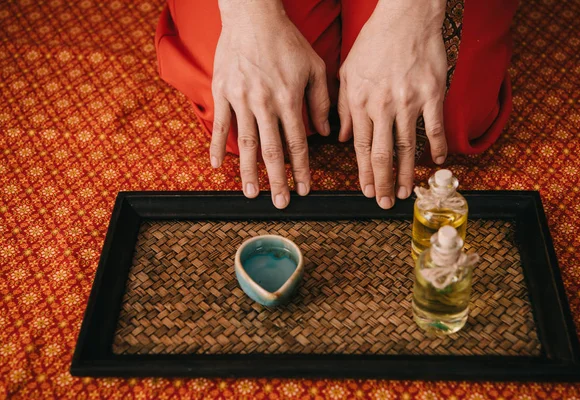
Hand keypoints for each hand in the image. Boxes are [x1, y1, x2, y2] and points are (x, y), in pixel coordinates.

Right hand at [210, 1, 330, 208]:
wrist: (253, 16)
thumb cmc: (287, 41)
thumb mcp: (314, 67)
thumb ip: (320, 101)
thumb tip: (327, 133)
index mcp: (288, 99)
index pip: (297, 143)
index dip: (301, 169)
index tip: (304, 190)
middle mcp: (264, 104)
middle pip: (271, 150)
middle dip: (276, 180)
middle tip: (279, 203)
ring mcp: (240, 99)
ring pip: (244, 143)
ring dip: (248, 172)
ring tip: (251, 193)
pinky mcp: (222, 92)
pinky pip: (219, 124)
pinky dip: (216, 147)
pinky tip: (216, 167)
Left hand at [338, 0, 447, 208]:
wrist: (406, 15)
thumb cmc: (374, 42)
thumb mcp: (347, 72)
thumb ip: (343, 107)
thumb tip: (342, 138)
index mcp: (360, 101)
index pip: (360, 147)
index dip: (363, 173)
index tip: (366, 191)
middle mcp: (383, 105)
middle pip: (382, 154)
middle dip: (382, 182)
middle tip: (385, 203)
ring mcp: (409, 101)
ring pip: (406, 146)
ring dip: (406, 173)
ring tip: (406, 192)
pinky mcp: (433, 93)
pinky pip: (435, 127)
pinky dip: (438, 147)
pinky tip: (439, 163)